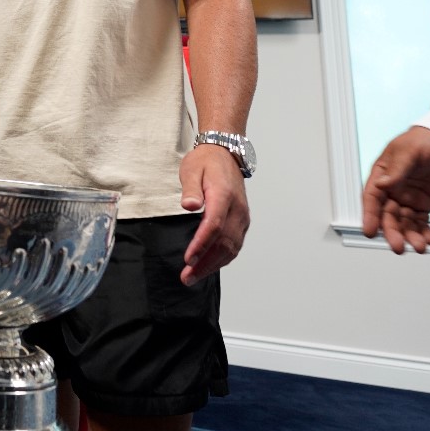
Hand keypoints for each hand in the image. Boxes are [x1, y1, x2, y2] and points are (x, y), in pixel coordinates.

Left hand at [179, 144, 249, 284]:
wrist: (225, 154)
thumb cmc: (205, 162)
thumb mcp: (192, 169)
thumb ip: (190, 189)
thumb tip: (189, 205)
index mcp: (223, 195)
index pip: (214, 225)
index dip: (201, 245)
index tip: (188, 259)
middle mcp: (237, 209)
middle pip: (224, 242)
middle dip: (205, 263)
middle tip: (187, 277)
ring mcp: (242, 216)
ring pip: (232, 247)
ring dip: (213, 265)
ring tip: (194, 276)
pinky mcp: (242, 221)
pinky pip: (235, 244)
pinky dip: (223, 258)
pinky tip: (210, 266)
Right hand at [361, 126, 429, 253]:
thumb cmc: (424, 140)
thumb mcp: (409, 151)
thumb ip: (396, 170)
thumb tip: (383, 184)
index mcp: (382, 176)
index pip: (372, 198)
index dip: (370, 215)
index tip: (370, 231)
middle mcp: (392, 191)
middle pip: (388, 216)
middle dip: (392, 232)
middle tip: (399, 245)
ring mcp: (407, 199)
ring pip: (404, 223)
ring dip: (410, 236)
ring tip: (420, 246)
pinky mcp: (423, 205)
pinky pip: (421, 223)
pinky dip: (424, 233)